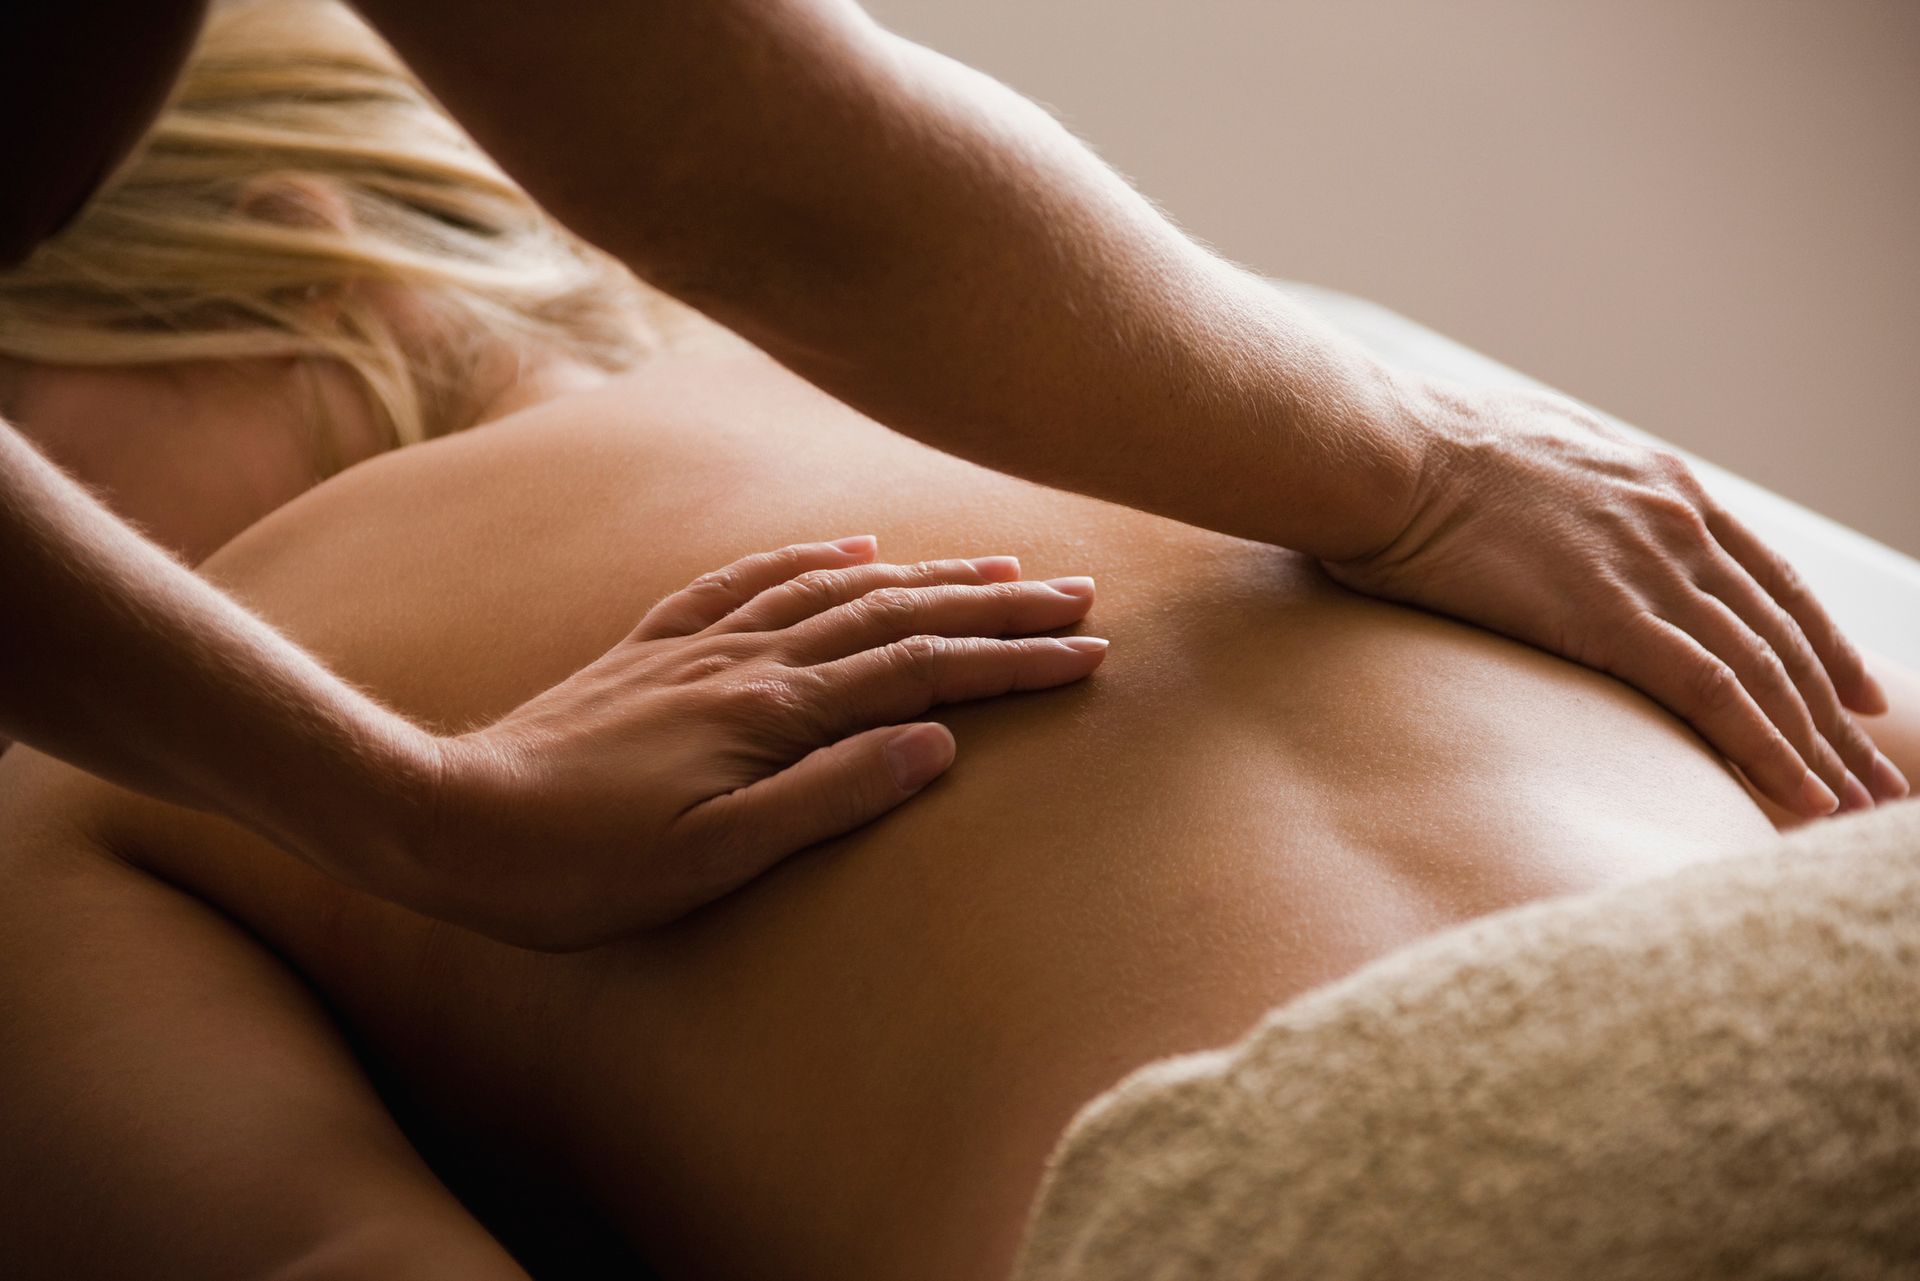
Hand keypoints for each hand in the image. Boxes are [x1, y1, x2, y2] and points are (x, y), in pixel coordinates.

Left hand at [390, 537, 1104, 948]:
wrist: (449, 819)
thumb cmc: (581, 867)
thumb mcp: (712, 859)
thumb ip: (827, 795)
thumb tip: (934, 741)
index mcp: (769, 714)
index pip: (919, 671)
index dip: (1010, 660)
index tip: (1089, 652)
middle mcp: (744, 661)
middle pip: (894, 614)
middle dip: (994, 603)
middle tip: (1079, 593)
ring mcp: (699, 646)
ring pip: (835, 589)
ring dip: (924, 573)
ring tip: (997, 564)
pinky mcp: (656, 648)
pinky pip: (750, 581)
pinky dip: (813, 558)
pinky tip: (849, 546)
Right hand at [1322, 376, 1908, 817]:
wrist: (1382, 450)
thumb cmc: (1411, 459)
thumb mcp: (1514, 463)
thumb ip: (1554, 504)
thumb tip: (1529, 535)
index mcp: (1656, 484)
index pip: (1766, 576)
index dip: (1818, 640)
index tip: (1855, 692)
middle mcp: (1676, 522)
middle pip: (1784, 632)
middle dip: (1838, 712)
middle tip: (1878, 776)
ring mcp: (1650, 567)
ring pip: (1767, 671)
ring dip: (1821, 746)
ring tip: (1857, 808)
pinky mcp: (1612, 616)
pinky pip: (1717, 695)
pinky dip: (1769, 751)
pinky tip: (1801, 798)